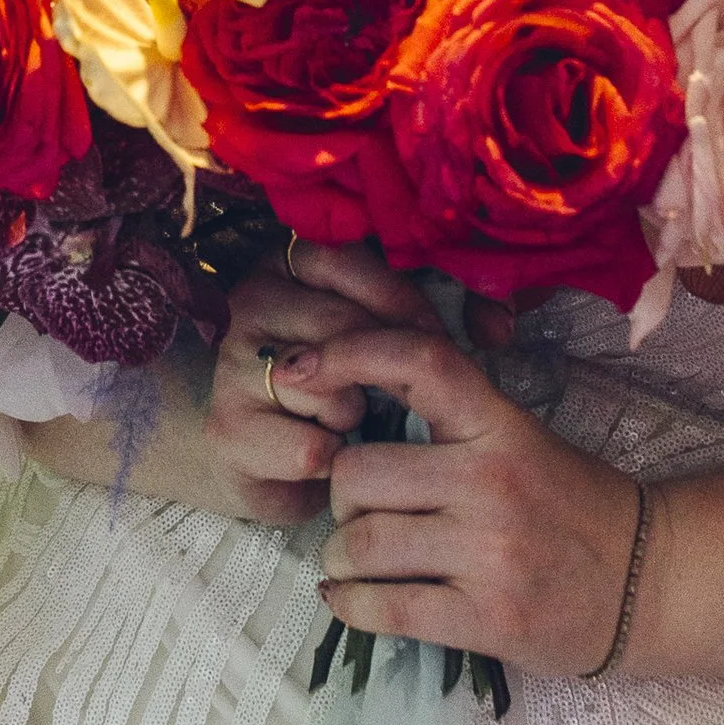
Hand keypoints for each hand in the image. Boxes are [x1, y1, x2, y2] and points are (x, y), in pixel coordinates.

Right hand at [192, 242, 440, 528]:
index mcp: (286, 265)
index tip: (431, 343)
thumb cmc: (341, 393)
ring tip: (343, 425)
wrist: (270, 462)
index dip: (401, 306)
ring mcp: (229, 368)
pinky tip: (323, 457)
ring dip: (349, 416)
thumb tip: (497, 326)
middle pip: (339, 327)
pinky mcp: (226, 432)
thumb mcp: (382, 342)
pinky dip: (330, 461)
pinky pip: (307, 447)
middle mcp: (247, 304)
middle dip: (378, 373)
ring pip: (323, 387)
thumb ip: (433, 321)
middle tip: (384, 397)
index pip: (348, 262)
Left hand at [302, 323, 644, 674]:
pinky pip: (384, 609)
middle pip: (358, 472)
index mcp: (499, 426)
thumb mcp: (518, 439)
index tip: (302, 370)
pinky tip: (350, 600)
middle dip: (339, 496)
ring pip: (361, 545)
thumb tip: (345, 404)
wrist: (649, 583)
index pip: (417, 363)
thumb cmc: (571, 504)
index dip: (348, 354)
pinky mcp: (488, 619)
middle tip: (356, 509)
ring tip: (356, 560)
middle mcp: (491, 482)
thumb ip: (447, 422)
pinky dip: (350, 606)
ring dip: (341, 558)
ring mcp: (490, 554)